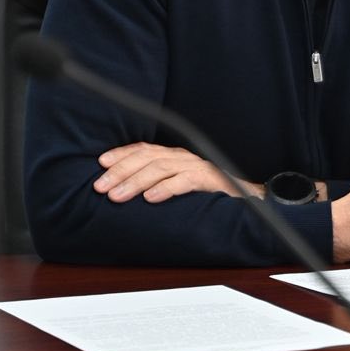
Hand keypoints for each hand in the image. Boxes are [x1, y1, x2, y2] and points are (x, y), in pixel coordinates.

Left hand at [93, 143, 249, 203]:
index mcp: (174, 157)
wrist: (248, 201)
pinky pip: (186, 181)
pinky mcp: (211, 180)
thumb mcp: (176, 188)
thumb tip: (123, 192)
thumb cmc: (207, 196)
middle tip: (101, 186)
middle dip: (121, 171)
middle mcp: (183, 157)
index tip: (101, 164)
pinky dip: (166, 188)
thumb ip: (156, 185)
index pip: (143, 149)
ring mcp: (197, 167)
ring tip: (118, 195)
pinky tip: (150, 198)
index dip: (121, 155)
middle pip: (147, 158)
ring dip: (136, 182)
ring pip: (161, 168)